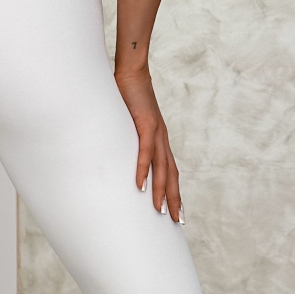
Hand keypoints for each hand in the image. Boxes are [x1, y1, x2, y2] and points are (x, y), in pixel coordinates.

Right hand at [114, 65, 182, 221]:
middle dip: (174, 199)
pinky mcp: (146, 124)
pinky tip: (141, 186)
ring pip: (162, 168)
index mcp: (160, 140)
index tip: (177, 211)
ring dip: (161, 191)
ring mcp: (156, 132)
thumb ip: (127, 138)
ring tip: (160, 211)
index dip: (174, 191)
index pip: (171, 171)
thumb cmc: (127, 96)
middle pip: (172, 175)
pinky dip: (144, 170)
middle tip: (177, 221)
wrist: (132, 72)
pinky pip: (146, 152)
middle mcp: (162, 139)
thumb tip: (117, 153)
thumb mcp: (128, 123)